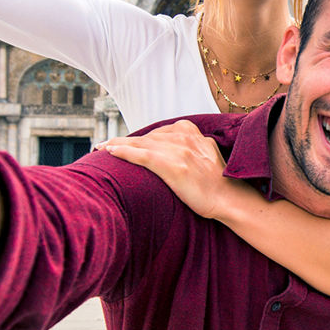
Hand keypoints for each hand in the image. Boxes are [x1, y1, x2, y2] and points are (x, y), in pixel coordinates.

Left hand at [95, 120, 238, 220]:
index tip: (121, 142)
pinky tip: (109, 152)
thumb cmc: (216, 183)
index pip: (156, 133)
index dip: (136, 138)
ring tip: (100, 148)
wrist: (229, 198)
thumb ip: (187, 146)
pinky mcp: (173, 166)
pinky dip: (123, 152)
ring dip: (117, 145)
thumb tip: (168, 151)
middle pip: (145, 137)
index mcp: (190, 131)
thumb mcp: (203, 154)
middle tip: (103, 145)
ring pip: (139, 144)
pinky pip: (141, 155)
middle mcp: (183, 136)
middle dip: (123, 141)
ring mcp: (178, 150)